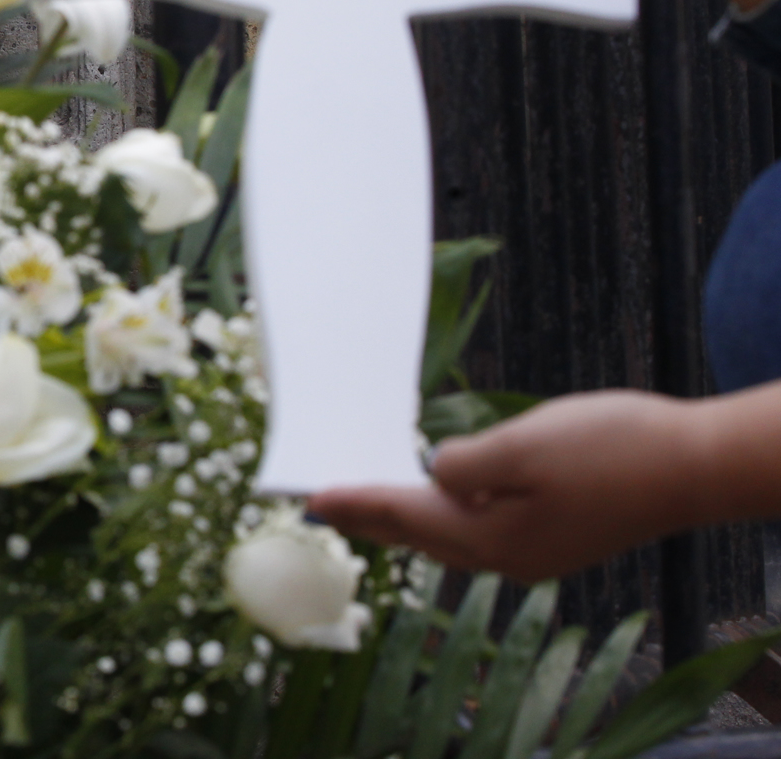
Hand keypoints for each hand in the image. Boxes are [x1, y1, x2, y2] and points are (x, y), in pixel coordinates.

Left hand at [308, 390, 709, 583]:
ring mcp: (535, 553)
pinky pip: (482, 529)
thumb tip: (433, 474)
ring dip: (406, 517)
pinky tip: (441, 497)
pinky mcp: (557, 538)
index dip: (352, 502)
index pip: (402, 516)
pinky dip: (447, 513)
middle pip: (419, 534)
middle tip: (325, 505)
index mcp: (491, 539)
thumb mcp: (522, 445)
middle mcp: (508, 558)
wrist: (696, 467)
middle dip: (370, 517)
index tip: (308, 498)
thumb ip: (464, 465)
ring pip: (450, 536)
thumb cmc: (612, 449)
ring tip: (369, 502)